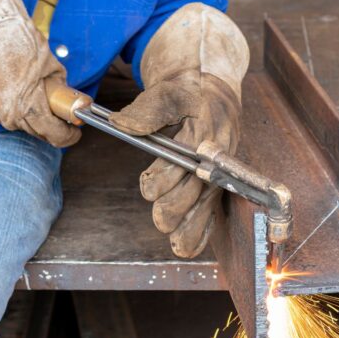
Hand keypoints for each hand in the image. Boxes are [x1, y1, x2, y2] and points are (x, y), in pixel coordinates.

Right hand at [0, 0, 78, 147]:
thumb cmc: (7, 32)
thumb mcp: (45, 56)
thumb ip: (55, 80)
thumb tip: (60, 92)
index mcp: (26, 106)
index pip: (52, 134)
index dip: (66, 134)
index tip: (71, 131)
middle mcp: (1, 112)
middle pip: (27, 125)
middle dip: (39, 115)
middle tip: (45, 99)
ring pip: (2, 112)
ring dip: (11, 101)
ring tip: (10, 73)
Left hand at [109, 3, 248, 257]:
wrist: (213, 91)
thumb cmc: (189, 91)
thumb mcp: (168, 89)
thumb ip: (146, 108)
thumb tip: (121, 124)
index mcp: (205, 132)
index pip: (185, 161)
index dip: (164, 177)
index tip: (148, 185)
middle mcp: (215, 156)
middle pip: (196, 189)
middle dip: (176, 207)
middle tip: (160, 218)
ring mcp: (218, 171)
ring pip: (205, 205)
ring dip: (191, 227)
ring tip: (176, 244)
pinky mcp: (216, 181)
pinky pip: (212, 211)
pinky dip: (202, 230)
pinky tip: (188, 248)